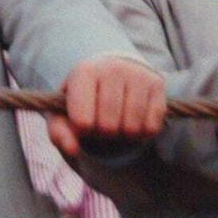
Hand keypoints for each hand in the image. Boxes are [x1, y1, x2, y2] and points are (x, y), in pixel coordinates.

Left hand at [47, 55, 165, 157]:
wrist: (111, 71)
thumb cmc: (84, 98)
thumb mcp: (63, 113)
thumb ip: (60, 133)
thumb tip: (72, 149)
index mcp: (84, 72)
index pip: (82, 121)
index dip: (83, 131)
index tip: (83, 121)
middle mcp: (112, 68)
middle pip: (108, 125)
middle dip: (104, 133)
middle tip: (102, 122)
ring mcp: (138, 74)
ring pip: (132, 126)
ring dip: (124, 134)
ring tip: (118, 121)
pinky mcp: (157, 83)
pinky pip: (152, 125)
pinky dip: (143, 133)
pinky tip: (135, 120)